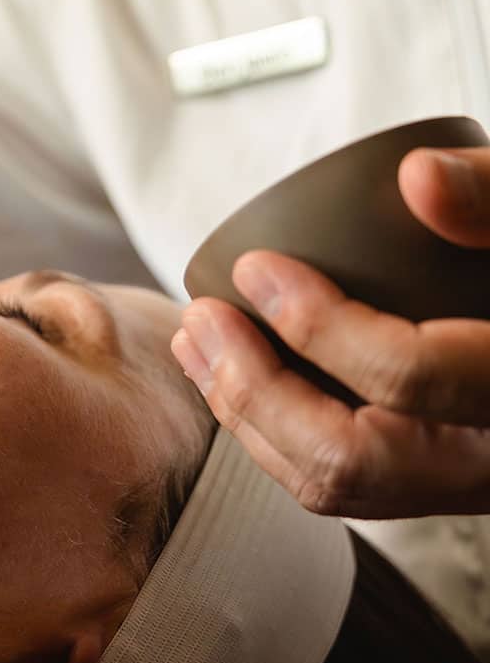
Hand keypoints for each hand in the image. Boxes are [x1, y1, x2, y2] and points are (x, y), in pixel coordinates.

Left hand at [172, 146, 489, 518]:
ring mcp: (472, 482)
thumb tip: (413, 176)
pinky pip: (346, 485)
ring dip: (247, 417)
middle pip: (353, 458)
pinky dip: (274, 435)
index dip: (319, 324)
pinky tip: (238, 379)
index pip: (412, 377)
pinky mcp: (443, 481)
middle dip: (254, 391)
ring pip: (339, 486)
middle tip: (200, 320)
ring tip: (199, 344)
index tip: (253, 267)